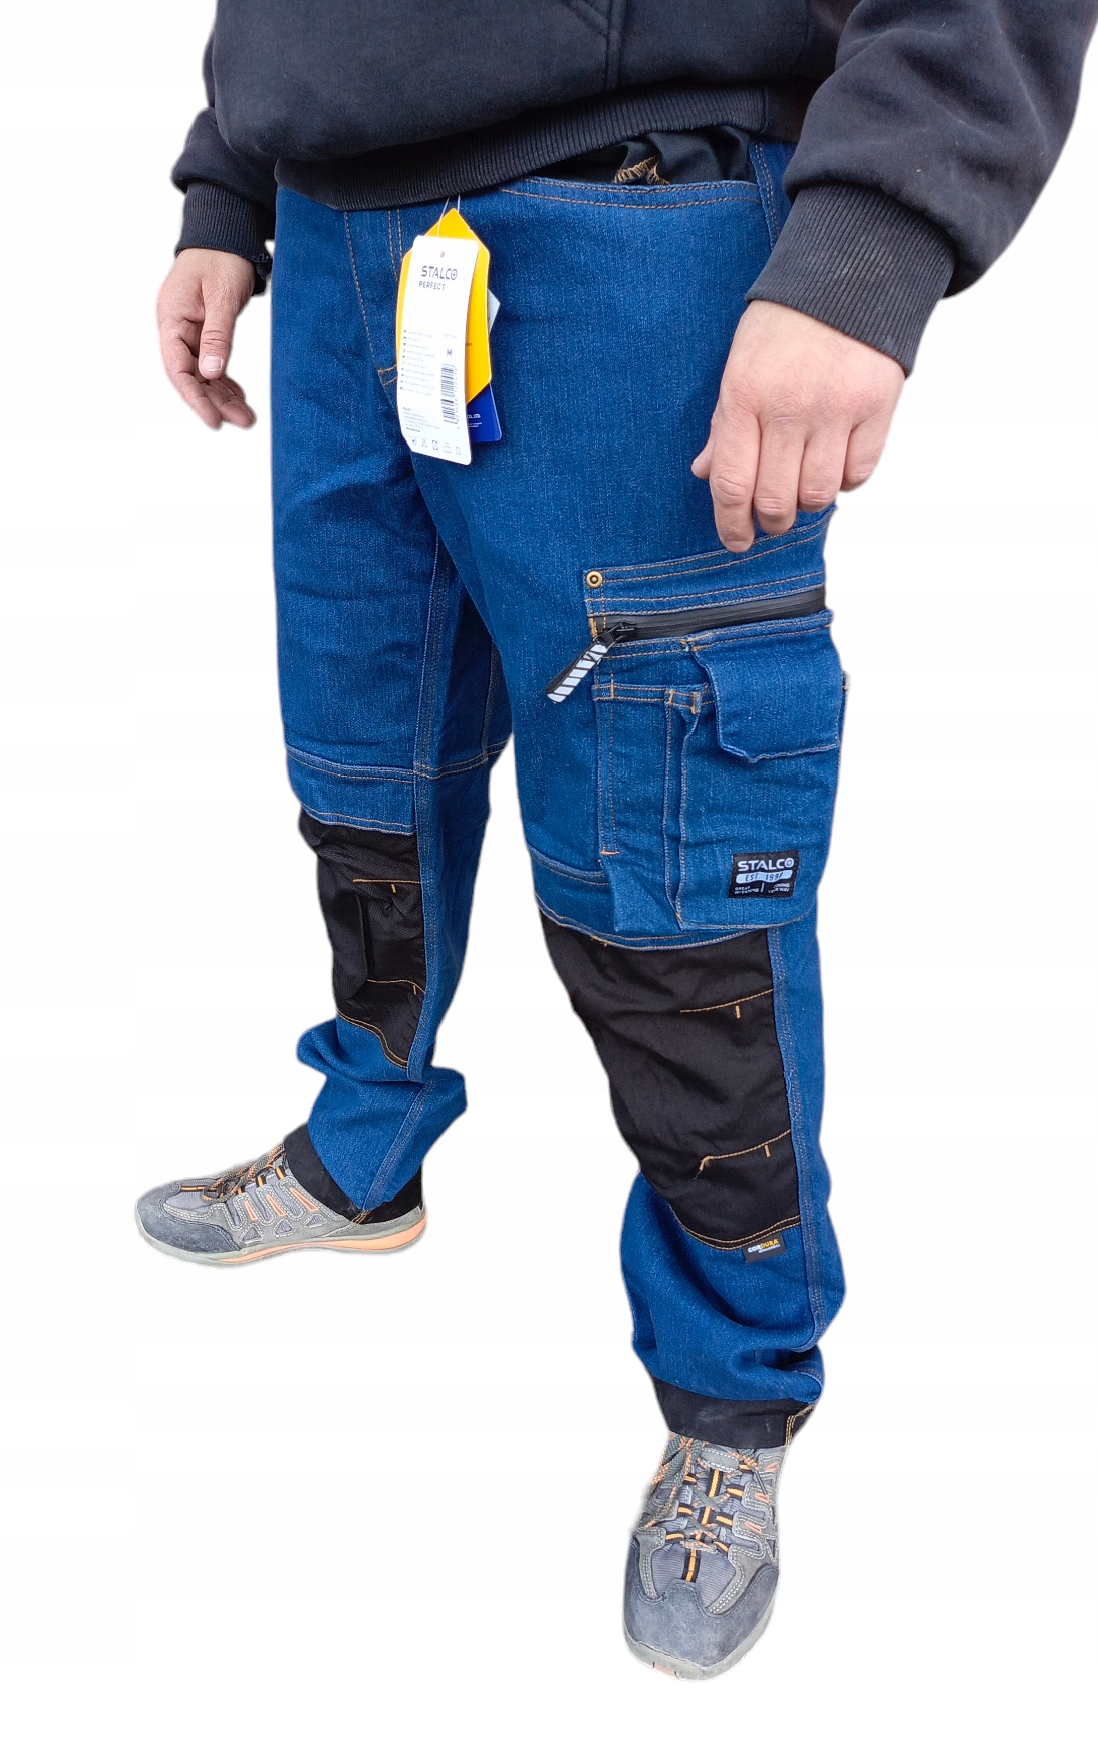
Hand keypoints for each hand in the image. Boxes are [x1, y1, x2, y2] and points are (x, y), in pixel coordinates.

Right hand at [156, 249, 257, 429]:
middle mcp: (175, 327)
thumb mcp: (221, 296)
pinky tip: (239, 397)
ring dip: (223, 395)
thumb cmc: (221, 258)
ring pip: (203, 372)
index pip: (177, 368)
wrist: (224, 233)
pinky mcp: (202, 330)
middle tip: (244, 422)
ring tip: (247, 418)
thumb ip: (217, 335)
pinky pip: (211, 361)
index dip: (194, 397)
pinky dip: (224, 380)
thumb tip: (211, 373)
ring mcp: (188, 330)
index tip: (213, 420)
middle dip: (215, 401)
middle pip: (191, 375)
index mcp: (171, 318)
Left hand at [692, 300, 904, 551]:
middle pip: (775, 500)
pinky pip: (858, 474)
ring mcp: (836, 408)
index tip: (735, 541)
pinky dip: (845, 481)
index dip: (731, 524)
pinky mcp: (877, 408)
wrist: (850, 273)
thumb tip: (705, 476)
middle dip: (770, 522)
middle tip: (771, 520)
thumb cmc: (785, 326)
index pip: (731, 482)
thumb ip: (724, 424)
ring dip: (808, 503)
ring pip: (818, 494)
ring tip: (803, 486)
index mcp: (745, 395)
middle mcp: (789, 406)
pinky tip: (836, 463)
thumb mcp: (739, 366)